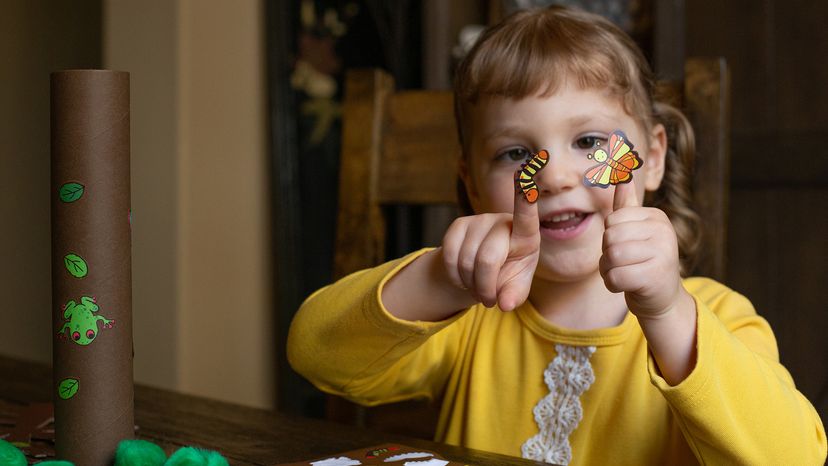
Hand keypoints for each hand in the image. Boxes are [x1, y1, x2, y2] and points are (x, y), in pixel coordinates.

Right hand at [441, 184, 539, 310]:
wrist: (480, 272)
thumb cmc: (506, 277)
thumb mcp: (515, 288)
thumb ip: (514, 295)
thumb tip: (505, 303)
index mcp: (525, 235)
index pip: (526, 215)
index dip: (524, 196)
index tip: (526, 169)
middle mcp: (502, 222)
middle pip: (488, 259)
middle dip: (486, 287)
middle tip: (489, 301)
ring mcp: (479, 221)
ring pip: (466, 261)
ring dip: (470, 284)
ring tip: (478, 288)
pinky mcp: (458, 226)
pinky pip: (450, 256)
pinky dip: (455, 276)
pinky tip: (463, 278)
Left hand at [600, 182, 685, 318]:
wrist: (661, 299)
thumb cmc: (642, 262)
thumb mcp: (635, 232)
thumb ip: (627, 205)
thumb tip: (623, 175)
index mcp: (656, 216)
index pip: (611, 220)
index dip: (609, 239)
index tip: (626, 248)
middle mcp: (663, 231)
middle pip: (609, 237)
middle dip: (608, 256)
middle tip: (625, 264)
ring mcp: (662, 253)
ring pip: (611, 257)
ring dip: (609, 271)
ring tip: (625, 274)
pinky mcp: (655, 276)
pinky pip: (615, 277)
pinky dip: (613, 284)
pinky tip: (627, 286)